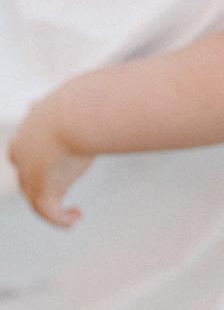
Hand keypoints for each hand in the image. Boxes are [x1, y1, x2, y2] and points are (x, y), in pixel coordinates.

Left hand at [8, 94, 92, 227]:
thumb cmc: (85, 100)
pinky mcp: (43, 191)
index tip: (53, 158)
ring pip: (35, 196)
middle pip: (25, 174)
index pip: (21, 146)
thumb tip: (116, 90)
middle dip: (40, 182)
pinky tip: (76, 217)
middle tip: (60, 186)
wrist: (75, 115)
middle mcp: (23, 152)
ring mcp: (29, 173)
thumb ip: (94, 97)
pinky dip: (61, 218)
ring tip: (72, 212)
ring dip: (52, 206)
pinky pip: (49, 211)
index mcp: (29, 127)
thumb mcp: (85, 95)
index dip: (31, 155)